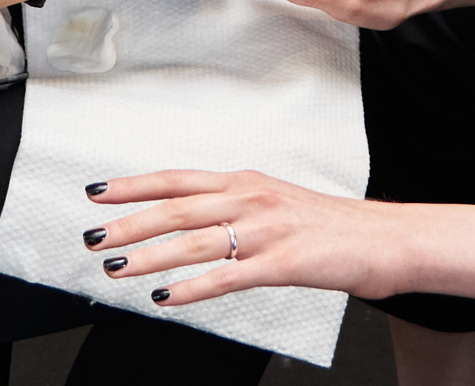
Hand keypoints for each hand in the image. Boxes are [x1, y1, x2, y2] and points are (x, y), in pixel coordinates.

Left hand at [86, 168, 407, 305]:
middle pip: (176, 209)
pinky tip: (167, 296)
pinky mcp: (282, 262)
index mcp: (245, 182)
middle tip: (91, 236)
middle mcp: (250, 199)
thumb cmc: (327, 224)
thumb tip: (187, 213)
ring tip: (116, 269)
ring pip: (194, 242)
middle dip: (128, 222)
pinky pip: (228, 275)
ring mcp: (266, 230)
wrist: (382, 238)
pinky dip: (192, 287)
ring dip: (149, 256)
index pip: (177, 179)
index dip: (133, 185)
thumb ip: (231, 205)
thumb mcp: (272, 201)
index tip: (96, 191)